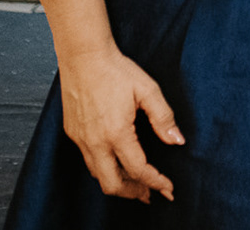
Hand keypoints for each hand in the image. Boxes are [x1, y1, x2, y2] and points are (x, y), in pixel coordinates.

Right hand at [59, 46, 183, 201]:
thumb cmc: (116, 70)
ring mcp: (80, 139)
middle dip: (134, 193)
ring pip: (97, 175)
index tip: (168, 188)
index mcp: (116, 132)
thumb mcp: (147, 89)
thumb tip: (178, 140)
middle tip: (150, 193)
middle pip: (112, 184)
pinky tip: (116, 162)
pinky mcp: (72, 133)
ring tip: (136, 182)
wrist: (83, 56)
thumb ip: (164, 117)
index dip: (156, 182)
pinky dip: (104, 168)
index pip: (138, 169)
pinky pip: (88, 161)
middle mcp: (94, 141)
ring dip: (118, 182)